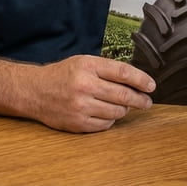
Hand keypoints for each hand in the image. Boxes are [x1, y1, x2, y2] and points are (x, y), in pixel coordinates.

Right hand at [30, 55, 155, 132]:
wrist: (34, 91)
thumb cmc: (62, 75)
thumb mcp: (83, 62)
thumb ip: (107, 69)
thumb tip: (136, 81)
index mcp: (88, 66)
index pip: (123, 73)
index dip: (141, 80)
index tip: (151, 85)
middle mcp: (85, 85)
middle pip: (123, 95)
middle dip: (140, 99)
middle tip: (147, 101)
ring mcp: (81, 106)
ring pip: (117, 112)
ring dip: (125, 110)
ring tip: (124, 106)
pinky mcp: (78, 123)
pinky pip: (105, 124)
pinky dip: (111, 119)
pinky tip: (108, 114)